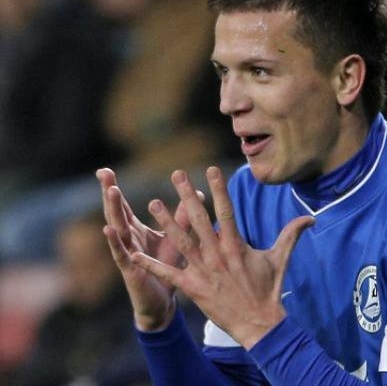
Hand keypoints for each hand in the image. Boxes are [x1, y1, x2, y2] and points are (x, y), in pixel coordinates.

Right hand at [97, 168, 198, 330]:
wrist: (163, 303)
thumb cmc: (167, 269)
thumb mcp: (176, 239)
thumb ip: (184, 217)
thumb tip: (197, 193)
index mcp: (137, 232)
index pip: (124, 206)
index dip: (113, 188)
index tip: (104, 169)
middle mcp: (129, 240)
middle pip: (116, 212)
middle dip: (109, 192)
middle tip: (102, 172)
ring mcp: (127, 254)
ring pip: (118, 229)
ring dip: (114, 210)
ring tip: (112, 191)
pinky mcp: (130, 270)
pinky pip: (121, 254)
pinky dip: (115, 242)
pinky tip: (108, 229)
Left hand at [131, 166, 313, 348]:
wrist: (259, 323)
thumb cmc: (269, 290)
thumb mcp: (280, 258)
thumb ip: (291, 234)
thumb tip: (311, 219)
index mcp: (236, 245)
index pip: (226, 210)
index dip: (218, 188)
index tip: (210, 169)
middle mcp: (217, 254)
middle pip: (199, 219)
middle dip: (187, 195)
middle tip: (176, 174)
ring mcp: (203, 271)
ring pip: (180, 241)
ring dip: (165, 222)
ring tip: (152, 202)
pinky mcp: (192, 288)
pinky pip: (168, 273)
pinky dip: (150, 264)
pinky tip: (133, 253)